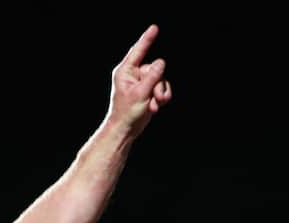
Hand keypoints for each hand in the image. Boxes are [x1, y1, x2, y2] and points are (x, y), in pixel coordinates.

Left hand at [106, 24, 171, 138]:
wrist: (126, 130)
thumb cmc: (126, 112)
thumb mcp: (140, 93)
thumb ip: (152, 77)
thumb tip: (161, 62)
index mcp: (125, 72)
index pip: (138, 51)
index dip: (147, 39)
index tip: (154, 28)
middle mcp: (134, 75)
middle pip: (155, 69)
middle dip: (158, 85)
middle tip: (153, 99)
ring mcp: (142, 83)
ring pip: (161, 79)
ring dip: (161, 94)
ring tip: (154, 106)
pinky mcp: (149, 91)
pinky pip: (163, 88)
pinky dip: (162, 98)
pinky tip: (155, 108)